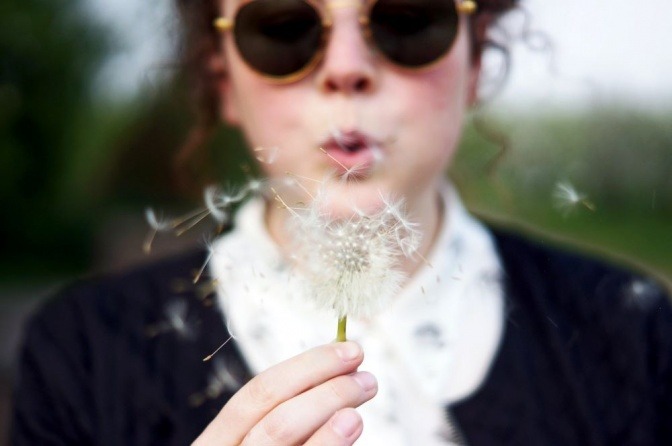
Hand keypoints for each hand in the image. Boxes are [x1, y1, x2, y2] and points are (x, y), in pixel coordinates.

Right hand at [193, 341, 376, 444]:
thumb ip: (284, 422)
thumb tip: (337, 378)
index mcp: (218, 444)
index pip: (255, 394)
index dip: (305, 367)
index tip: (347, 351)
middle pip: (276, 420)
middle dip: (326, 390)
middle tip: (367, 378)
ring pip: (283, 442)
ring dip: (331, 415)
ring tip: (362, 403)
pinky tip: (350, 430)